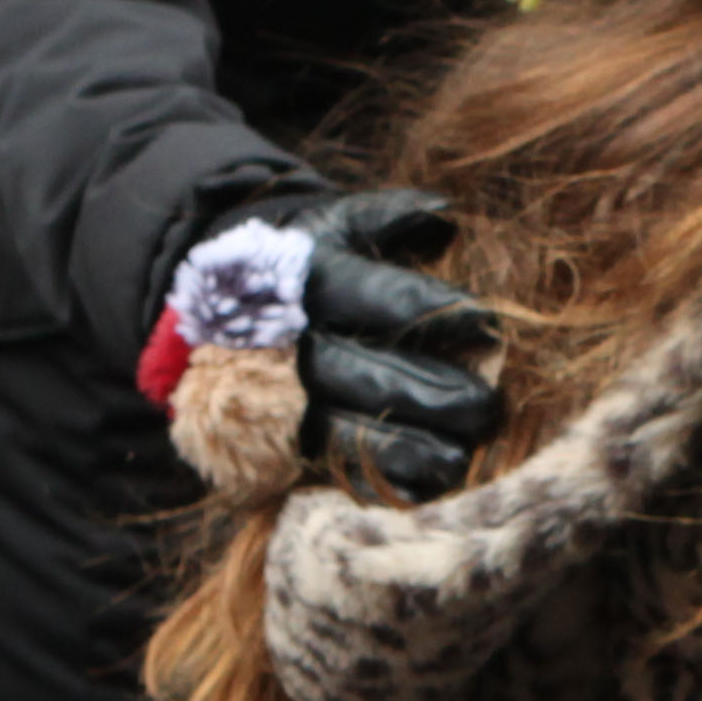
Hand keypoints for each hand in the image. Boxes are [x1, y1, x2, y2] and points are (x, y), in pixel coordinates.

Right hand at [291, 189, 505, 500]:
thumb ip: (388, 216)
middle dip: (430, 393)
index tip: (488, 325)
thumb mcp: (333, 223)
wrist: (213, 311)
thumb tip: (445, 217)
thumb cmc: (301, 261)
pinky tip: (425, 484)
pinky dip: (379, 481)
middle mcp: (286, 344)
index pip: (375, 298)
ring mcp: (277, 401)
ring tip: (462, 453)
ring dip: (408, 448)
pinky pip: (329, 471)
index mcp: (303, 281)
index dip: (434, 312)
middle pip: (359, 374)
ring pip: (342, 433)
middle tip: (488, 403)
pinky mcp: (279, 445)